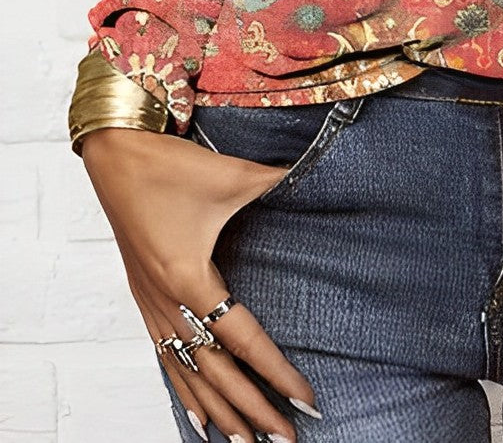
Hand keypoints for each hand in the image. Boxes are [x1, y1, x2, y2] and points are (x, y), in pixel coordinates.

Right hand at [80, 126, 322, 441]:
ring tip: (247, 442)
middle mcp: (168, 301)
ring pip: (188, 372)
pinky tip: (200, 417)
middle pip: (215, 372)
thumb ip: (280, 182)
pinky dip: (185, 391)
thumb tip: (321, 174)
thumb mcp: (233, 175)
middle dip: (252, 409)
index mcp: (191, 277)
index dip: (276, 372)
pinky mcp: (143, 297)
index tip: (306, 398)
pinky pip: (165, 358)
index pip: (243, 340)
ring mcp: (151, 303)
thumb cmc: (170, 165)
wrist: (116, 155)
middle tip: (286, 438)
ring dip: (220, 410)